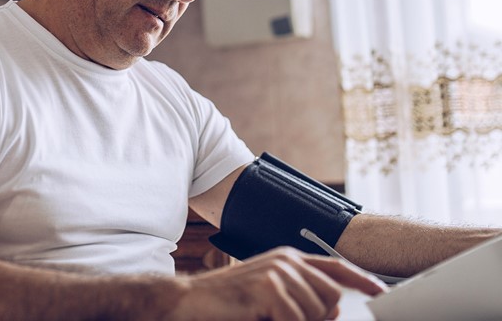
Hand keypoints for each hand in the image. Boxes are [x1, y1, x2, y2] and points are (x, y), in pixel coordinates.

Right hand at [171, 246, 386, 320]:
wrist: (191, 301)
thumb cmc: (231, 303)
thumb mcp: (271, 297)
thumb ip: (302, 298)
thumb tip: (334, 309)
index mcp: (288, 258)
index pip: (335, 266)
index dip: (362, 279)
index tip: (382, 294)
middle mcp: (287, 260)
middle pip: (332, 294)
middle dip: (320, 317)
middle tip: (286, 319)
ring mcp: (278, 271)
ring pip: (317, 311)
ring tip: (267, 317)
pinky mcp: (268, 287)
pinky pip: (296, 320)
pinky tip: (259, 318)